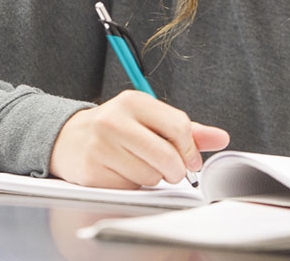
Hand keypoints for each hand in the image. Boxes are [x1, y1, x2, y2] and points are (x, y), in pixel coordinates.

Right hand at [49, 90, 229, 188]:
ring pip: (150, 176)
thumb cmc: (116, 129)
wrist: (68, 139)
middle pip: (167, 156)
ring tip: (137, 165)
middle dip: (175, 169)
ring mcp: (101, 146)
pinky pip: (130, 188)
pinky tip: (120, 172)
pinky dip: (132, 186)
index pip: (178, 126)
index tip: (190, 160)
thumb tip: (221, 137)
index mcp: (133, 101)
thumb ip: (186, 129)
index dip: (190, 149)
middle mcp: (115, 120)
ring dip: (151, 178)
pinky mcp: (92, 171)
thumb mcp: (149, 120)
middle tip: (170, 169)